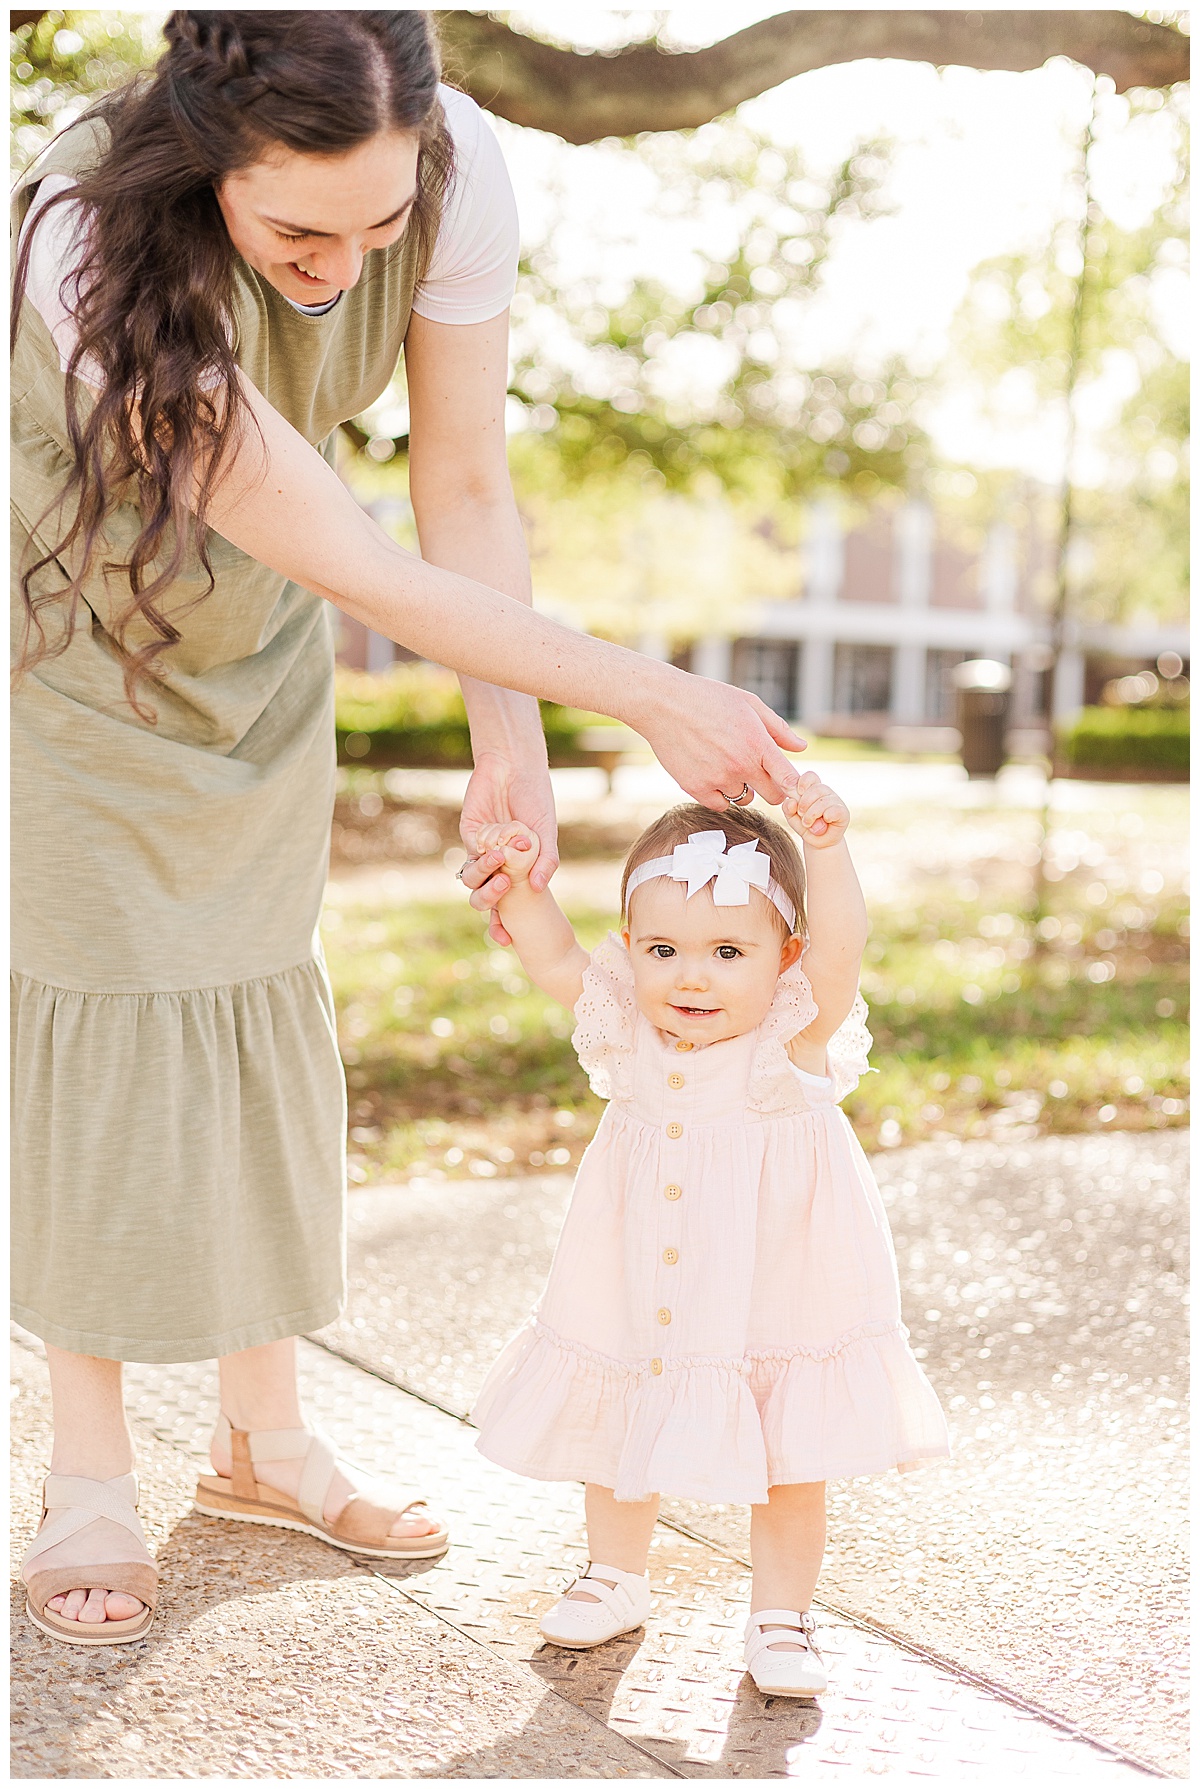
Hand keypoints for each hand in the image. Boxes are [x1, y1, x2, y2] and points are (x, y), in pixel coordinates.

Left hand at [459, 751, 558, 945]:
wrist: (516, 768)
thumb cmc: (535, 799)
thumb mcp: (547, 833)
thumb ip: (546, 860)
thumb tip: (540, 889)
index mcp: (517, 872)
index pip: (507, 907)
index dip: (503, 926)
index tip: (507, 940)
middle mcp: (497, 866)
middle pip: (484, 900)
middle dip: (491, 908)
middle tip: (504, 900)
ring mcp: (480, 852)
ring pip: (471, 883)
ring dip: (486, 884)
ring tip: (502, 871)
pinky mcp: (469, 836)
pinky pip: (471, 857)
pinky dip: (484, 860)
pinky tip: (497, 850)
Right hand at [632, 669, 805, 807]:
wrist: (663, 704)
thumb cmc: (708, 698)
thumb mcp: (748, 704)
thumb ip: (778, 728)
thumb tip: (801, 747)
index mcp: (758, 744)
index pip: (789, 779)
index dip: (794, 786)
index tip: (791, 783)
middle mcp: (741, 765)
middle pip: (772, 797)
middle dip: (772, 788)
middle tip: (760, 774)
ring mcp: (718, 779)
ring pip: (745, 799)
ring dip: (743, 788)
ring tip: (728, 766)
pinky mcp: (696, 788)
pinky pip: (719, 805)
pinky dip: (720, 795)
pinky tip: (713, 775)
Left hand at [783, 772, 848, 847]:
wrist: (818, 843)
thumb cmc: (806, 826)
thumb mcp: (792, 818)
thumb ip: (788, 809)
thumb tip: (790, 801)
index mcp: (812, 789)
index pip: (811, 776)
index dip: (804, 782)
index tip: (798, 792)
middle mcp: (825, 793)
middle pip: (816, 788)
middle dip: (804, 803)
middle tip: (801, 815)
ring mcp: (835, 801)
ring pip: (823, 801)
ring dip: (812, 814)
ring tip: (808, 824)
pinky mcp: (843, 813)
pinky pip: (835, 810)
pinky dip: (826, 817)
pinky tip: (824, 822)